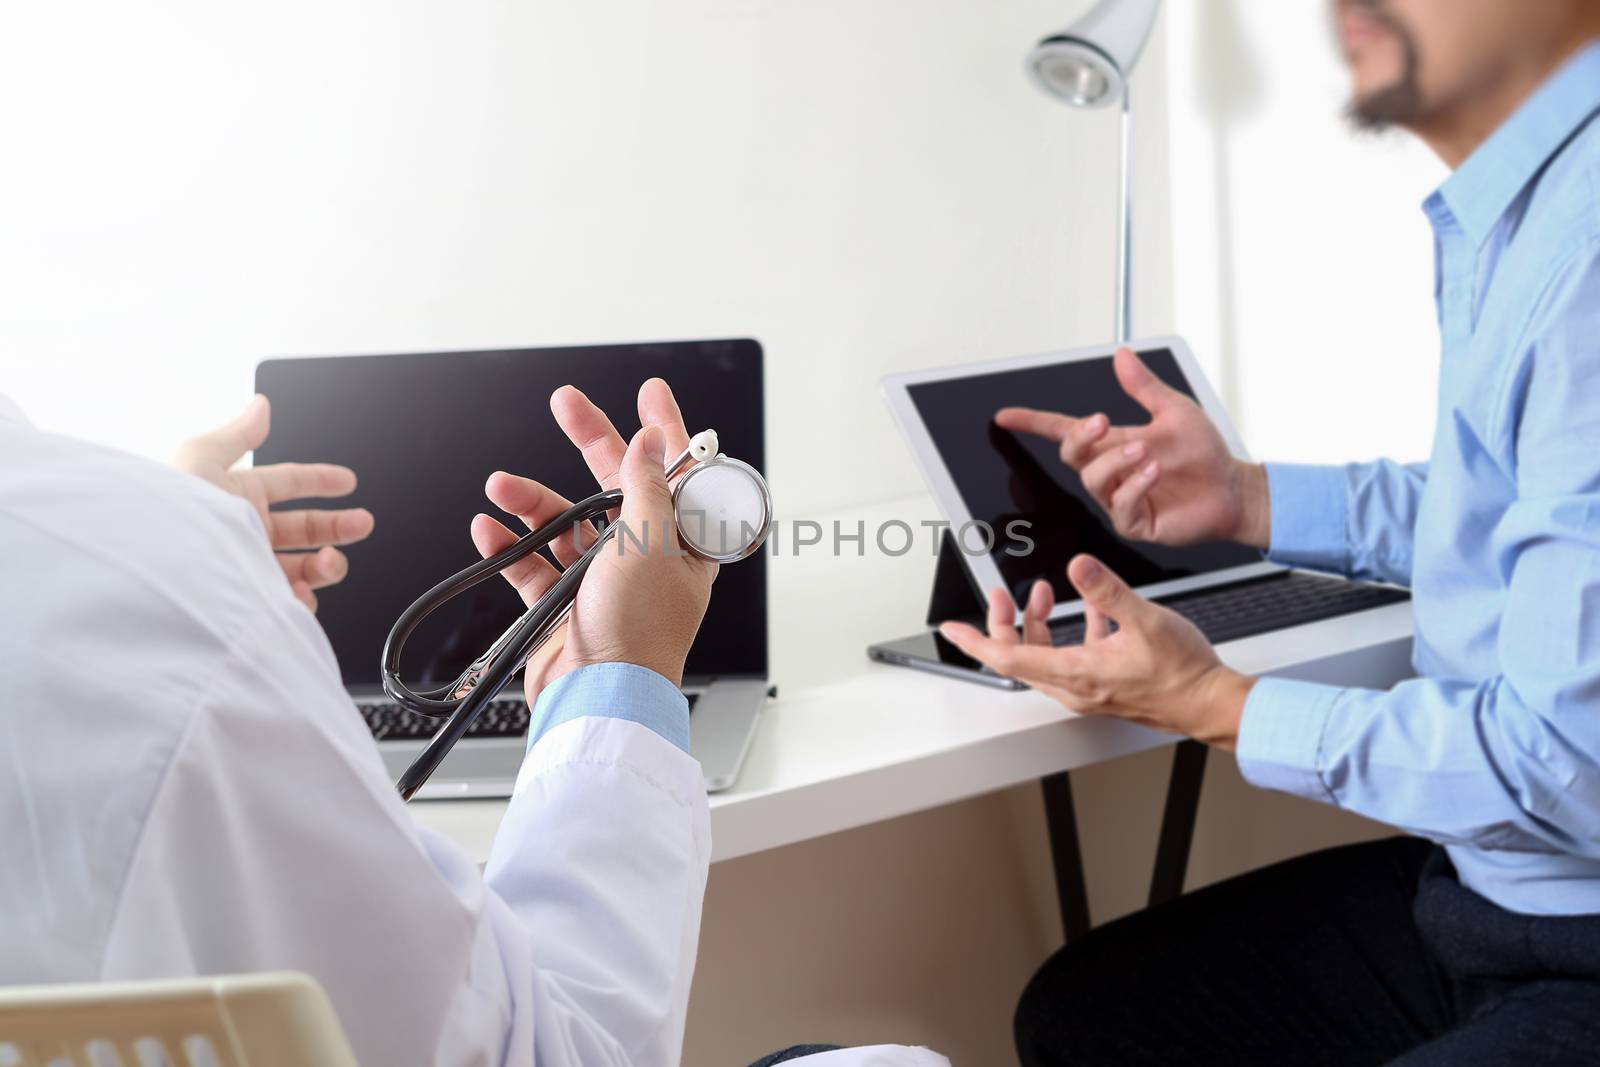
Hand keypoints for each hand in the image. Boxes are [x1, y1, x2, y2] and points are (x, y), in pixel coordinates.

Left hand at [173, 395, 374, 611]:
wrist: (155, 567)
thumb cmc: (169, 510)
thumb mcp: (200, 458)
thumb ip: (238, 434)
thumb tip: (260, 406)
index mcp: (236, 495)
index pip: (287, 483)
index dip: (320, 480)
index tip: (348, 481)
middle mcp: (244, 532)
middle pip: (303, 528)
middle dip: (337, 525)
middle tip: (362, 523)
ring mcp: (248, 568)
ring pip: (302, 567)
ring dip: (326, 564)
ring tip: (327, 563)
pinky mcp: (250, 602)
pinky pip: (287, 605)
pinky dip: (302, 599)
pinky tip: (298, 592)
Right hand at [469, 378, 716, 697]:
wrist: (598, 698)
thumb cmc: (639, 632)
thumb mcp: (651, 543)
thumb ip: (647, 487)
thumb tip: (653, 440)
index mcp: (682, 542)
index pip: (678, 473)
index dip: (665, 431)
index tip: (650, 393)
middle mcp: (644, 556)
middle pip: (615, 485)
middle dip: (590, 441)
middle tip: (566, 403)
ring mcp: (601, 579)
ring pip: (565, 523)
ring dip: (531, 501)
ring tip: (500, 486)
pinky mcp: (562, 604)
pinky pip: (532, 564)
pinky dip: (509, 546)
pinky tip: (490, 529)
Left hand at [938, 555, 1254, 748]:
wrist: (1210, 703)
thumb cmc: (1183, 673)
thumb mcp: (1145, 620)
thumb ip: (1107, 591)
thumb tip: (1077, 566)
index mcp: (1076, 673)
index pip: (1007, 658)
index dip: (975, 641)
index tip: (950, 629)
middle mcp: (1076, 686)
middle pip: (1019, 656)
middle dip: (1004, 622)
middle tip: (1002, 593)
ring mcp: (1089, 688)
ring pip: (1043, 656)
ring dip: (1036, 623)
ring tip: (1043, 591)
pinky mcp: (1104, 685)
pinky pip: (1072, 656)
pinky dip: (1070, 629)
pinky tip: (1090, 606)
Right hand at [994, 347, 1270, 548]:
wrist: (1232, 489)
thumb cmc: (1203, 454)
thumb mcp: (1175, 410)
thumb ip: (1145, 387)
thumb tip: (1123, 355)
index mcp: (1112, 443)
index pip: (1063, 432)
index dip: (1033, 424)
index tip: (1006, 416)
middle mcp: (1110, 470)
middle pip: (1070, 455)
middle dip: (1080, 437)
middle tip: (1102, 422)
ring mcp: (1119, 498)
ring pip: (1092, 480)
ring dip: (1114, 461)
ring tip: (1144, 451)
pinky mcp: (1135, 522)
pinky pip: (1119, 506)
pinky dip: (1134, 485)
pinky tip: (1154, 472)